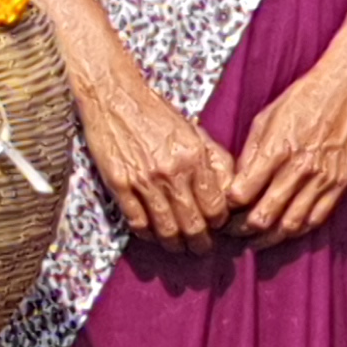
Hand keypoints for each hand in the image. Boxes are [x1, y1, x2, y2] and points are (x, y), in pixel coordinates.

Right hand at [73, 54, 231, 250]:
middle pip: (193, 225)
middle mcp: (172, 172)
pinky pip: (137, 222)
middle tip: (201, 249)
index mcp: (195, 158)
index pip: (216, 207)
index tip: (217, 228)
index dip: (220, 224)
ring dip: (175, 245)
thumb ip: (215, 161)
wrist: (115, 97)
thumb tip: (231, 191)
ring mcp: (144, 180)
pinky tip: (152, 234)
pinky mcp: (120, 184)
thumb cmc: (157, 114)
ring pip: (166, 230)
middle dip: (201, 244)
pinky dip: (147, 234)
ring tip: (179, 248)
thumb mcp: (195, 132)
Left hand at [225, 57, 346, 246]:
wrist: (346, 91)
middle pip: (263, 217)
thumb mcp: (265, 119)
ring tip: (253, 239)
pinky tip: (282, 231)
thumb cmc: (302, 100)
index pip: (242, 194)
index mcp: (276, 149)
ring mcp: (321, 179)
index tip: (221, 211)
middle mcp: (299, 168)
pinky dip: (296, 231)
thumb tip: (237, 185)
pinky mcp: (339, 184)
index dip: (227, 209)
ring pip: (289, 226)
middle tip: (231, 233)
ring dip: (267, 239)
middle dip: (241, 231)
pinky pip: (315, 219)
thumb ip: (250, 155)